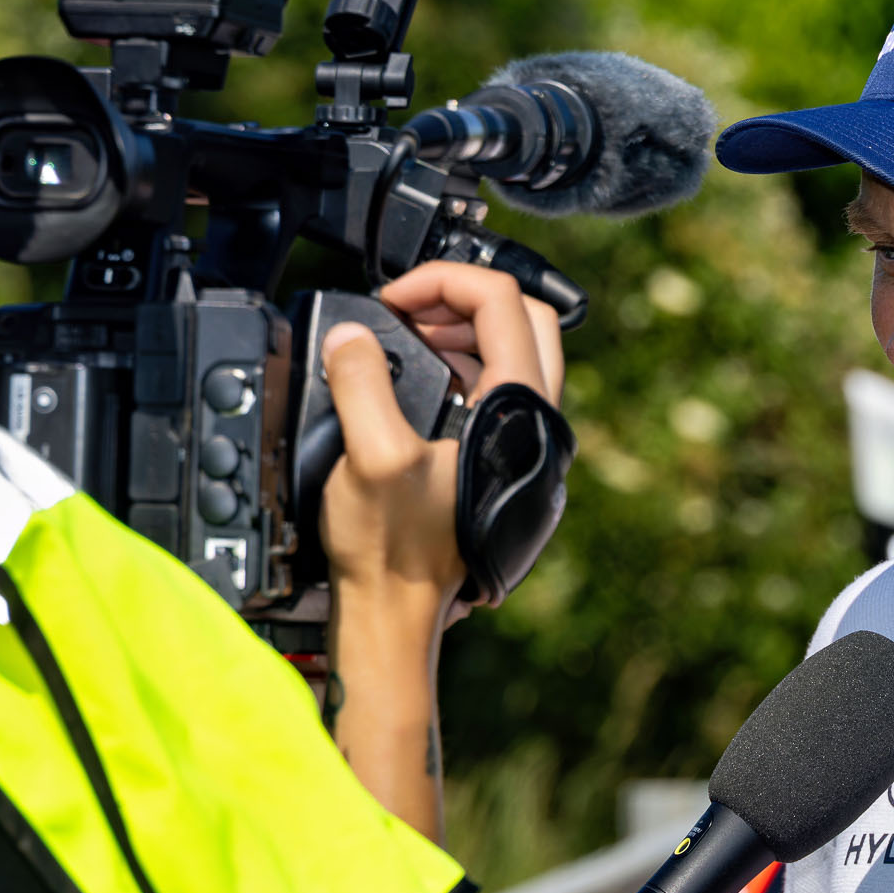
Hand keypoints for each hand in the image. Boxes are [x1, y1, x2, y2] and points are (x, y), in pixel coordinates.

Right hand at [320, 261, 565, 617]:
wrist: (402, 612)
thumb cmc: (394, 548)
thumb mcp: (369, 454)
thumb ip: (361, 383)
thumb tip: (353, 336)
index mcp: (520, 409)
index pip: (501, 300)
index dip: (441, 281)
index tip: (393, 299)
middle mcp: (540, 421)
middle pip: (526, 316)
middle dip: (463, 297)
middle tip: (408, 310)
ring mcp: (530, 441)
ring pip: (518, 350)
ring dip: (462, 330)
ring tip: (406, 338)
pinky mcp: (511, 458)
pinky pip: (501, 387)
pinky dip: (465, 365)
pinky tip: (419, 380)